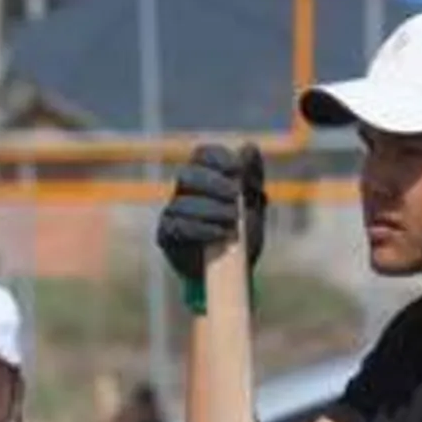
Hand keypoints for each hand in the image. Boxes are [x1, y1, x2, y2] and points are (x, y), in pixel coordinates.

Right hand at [153, 140, 265, 305]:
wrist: (236, 274)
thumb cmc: (244, 234)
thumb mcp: (254, 203)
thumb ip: (252, 176)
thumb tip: (248, 147)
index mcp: (205, 176)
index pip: (203, 154)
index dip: (218, 157)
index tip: (238, 169)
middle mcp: (185, 192)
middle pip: (188, 174)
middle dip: (213, 183)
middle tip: (236, 196)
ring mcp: (172, 213)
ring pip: (182, 202)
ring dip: (211, 209)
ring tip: (233, 220)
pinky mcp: (166, 236)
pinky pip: (177, 227)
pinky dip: (202, 229)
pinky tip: (220, 234)